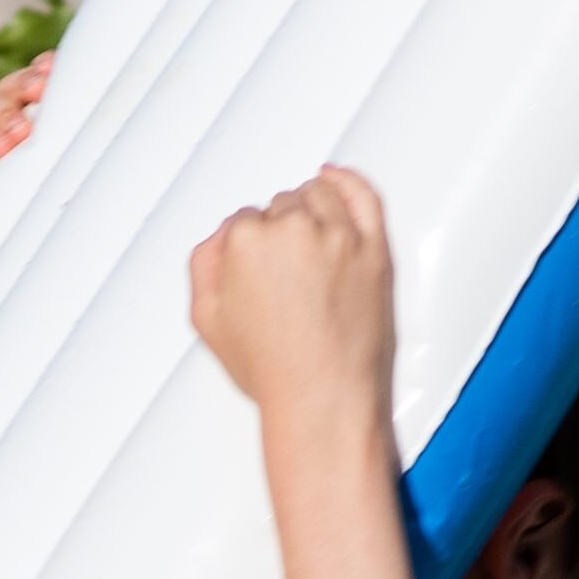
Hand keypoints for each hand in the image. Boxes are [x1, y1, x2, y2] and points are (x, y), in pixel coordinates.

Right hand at [184, 167, 397, 430]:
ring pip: (318, 195)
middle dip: (278, 233)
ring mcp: (339, 236)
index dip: (248, 249)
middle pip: (281, 206)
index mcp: (246, 242)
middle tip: (282, 276)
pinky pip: (362, 195)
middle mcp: (294, 230)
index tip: (257, 273)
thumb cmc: (273, 370)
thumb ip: (204, 265)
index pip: (243, 221)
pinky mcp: (374, 248)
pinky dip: (347, 180)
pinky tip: (334, 177)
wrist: (325, 401)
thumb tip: (219, 240)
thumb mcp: (206, 320)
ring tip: (307, 249)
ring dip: (309, 211)